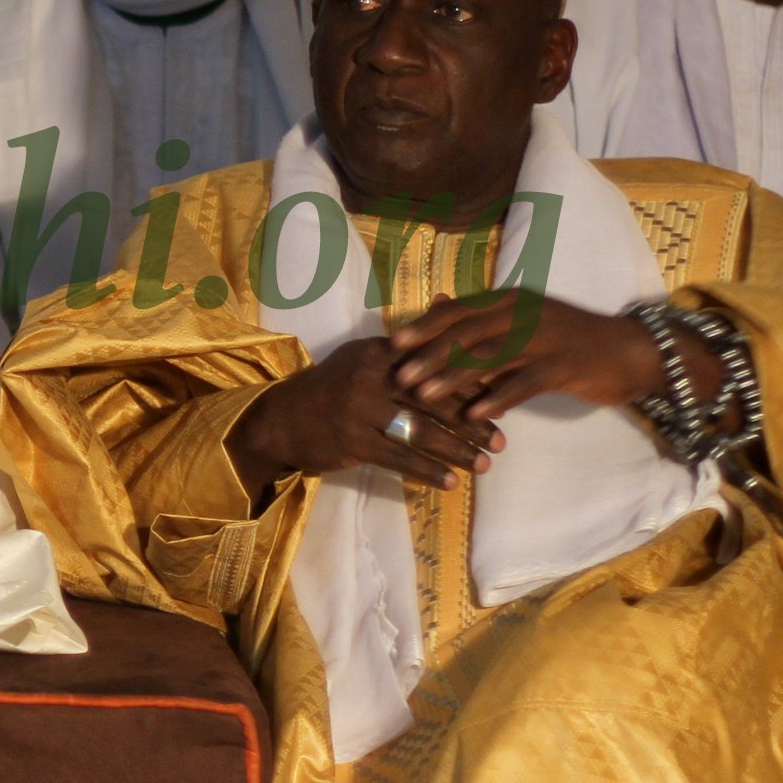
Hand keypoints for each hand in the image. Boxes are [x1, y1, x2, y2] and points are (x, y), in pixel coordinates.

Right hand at [226, 337, 501, 500]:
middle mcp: (371, 377)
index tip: (501, 399)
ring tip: (485, 464)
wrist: (280, 419)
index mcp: (380, 351)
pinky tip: (451, 483)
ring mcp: (360, 410)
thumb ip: (411, 336)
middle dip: (472, 422)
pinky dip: (428, 471)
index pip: (436, 364)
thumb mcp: (366, 354)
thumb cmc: (331, 387)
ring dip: (457, 450)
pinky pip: (399, 458)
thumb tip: (449, 299)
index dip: (472, 382)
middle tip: (502, 440)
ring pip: (421, 431)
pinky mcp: (352, 441)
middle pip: (434, 399)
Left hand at [388, 290, 716, 433]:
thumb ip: (481, 316)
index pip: (460, 310)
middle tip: (398, 374)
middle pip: (468, 333)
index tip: (393, 343)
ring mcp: (545, 338)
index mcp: (511, 300)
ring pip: (490, 357)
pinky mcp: (563, 366)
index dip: (425, 326)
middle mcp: (524, 313)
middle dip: (430, 354)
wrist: (630, 350)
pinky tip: (474, 414)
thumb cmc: (570, 338)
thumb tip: (437, 303)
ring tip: (422, 395)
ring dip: (453, 376)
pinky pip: (523, 382)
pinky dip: (497, 397)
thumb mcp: (524, 320)